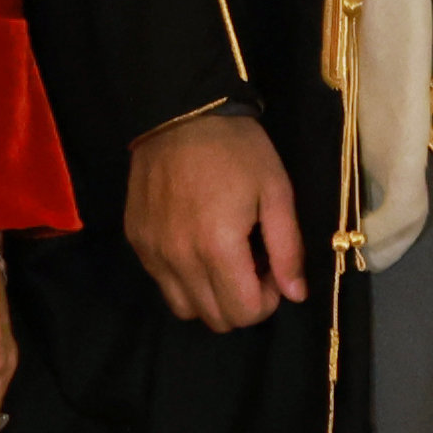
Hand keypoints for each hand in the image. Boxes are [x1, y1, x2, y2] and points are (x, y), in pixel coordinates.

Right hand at [125, 106, 310, 331]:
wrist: (179, 113)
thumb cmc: (237, 149)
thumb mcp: (276, 192)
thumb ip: (287, 249)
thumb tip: (295, 295)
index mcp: (218, 248)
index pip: (244, 312)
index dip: (269, 300)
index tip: (274, 269)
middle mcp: (179, 259)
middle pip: (215, 319)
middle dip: (243, 302)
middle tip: (254, 264)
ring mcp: (152, 253)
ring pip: (185, 309)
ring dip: (212, 297)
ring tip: (225, 260)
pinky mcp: (137, 242)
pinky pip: (163, 283)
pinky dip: (185, 280)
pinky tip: (198, 246)